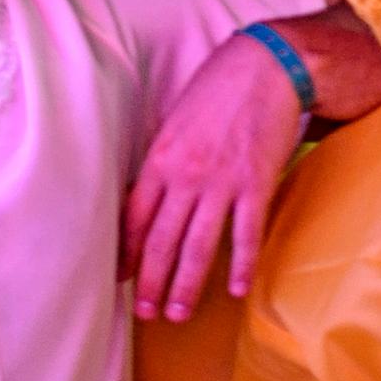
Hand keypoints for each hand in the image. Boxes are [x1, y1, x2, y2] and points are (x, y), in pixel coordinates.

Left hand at [122, 30, 308, 320]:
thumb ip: (163, 164)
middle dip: (150, 280)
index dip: (125, 253)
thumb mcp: (175, 125)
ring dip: (187, 283)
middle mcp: (185, 175)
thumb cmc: (215, 94)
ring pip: (198, 244)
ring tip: (177, 313)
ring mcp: (221, 181)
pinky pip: (245, 233)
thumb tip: (150, 201)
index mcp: (160, 160)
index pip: (134, 217)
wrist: (262, 67)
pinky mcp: (256, 183)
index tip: (118, 280)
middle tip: (144, 313)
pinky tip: (235, 289)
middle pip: (161, 238)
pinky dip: (240, 264)